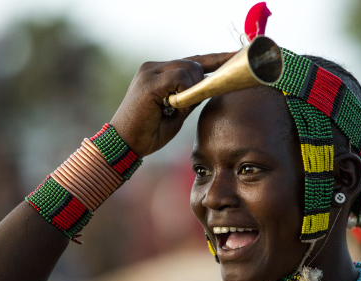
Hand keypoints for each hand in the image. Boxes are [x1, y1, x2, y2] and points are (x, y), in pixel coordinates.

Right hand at [110, 52, 235, 156]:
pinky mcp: (149, 81)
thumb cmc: (149, 132)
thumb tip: (211, 87)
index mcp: (159, 72)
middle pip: (195, 62)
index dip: (216, 59)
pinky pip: (181, 78)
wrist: (125, 144)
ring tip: (174, 108)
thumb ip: (191, 97)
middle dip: (203, 83)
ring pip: (190, 68)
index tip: (235, 56)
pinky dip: (183, 93)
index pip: (193, 60)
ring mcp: (150, 71)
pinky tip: (171, 106)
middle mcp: (154, 67)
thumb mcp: (177, 111)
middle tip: (186, 106)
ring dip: (191, 91)